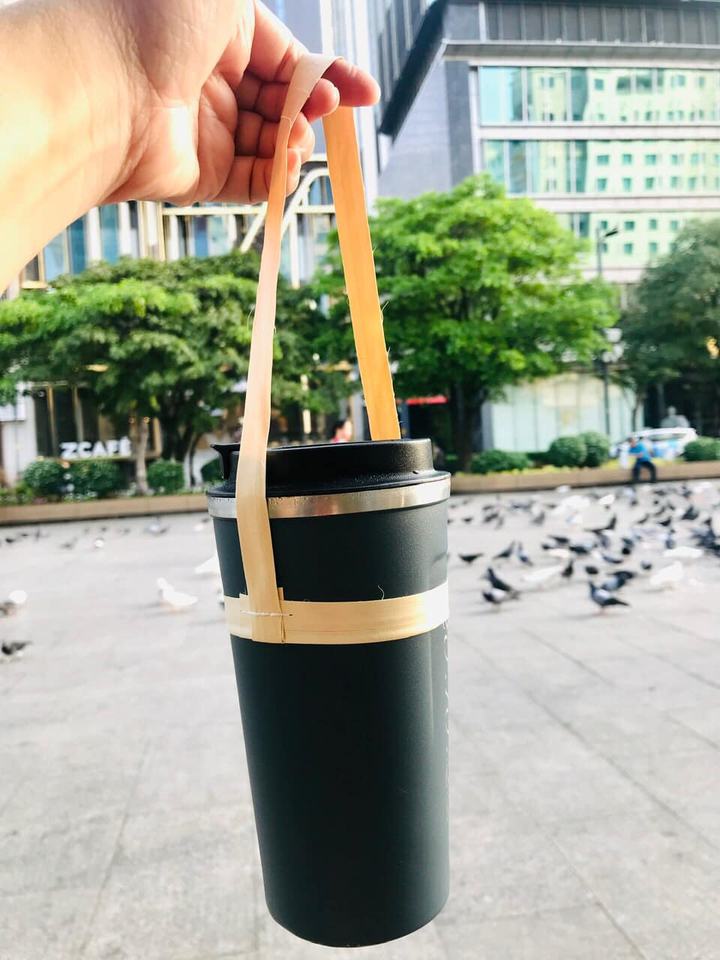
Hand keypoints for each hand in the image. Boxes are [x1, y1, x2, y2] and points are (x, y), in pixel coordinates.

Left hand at [106, 0, 379, 204]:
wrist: (104, 87)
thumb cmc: (156, 22)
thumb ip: (271, 27)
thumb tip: (304, 60)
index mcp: (220, 34)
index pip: (288, 59)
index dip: (329, 76)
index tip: (364, 95)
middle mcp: (214, 81)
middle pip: (285, 104)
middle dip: (313, 110)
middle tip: (324, 111)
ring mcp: (209, 131)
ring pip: (273, 144)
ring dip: (297, 144)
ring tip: (296, 141)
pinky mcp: (202, 176)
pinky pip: (253, 181)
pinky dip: (277, 177)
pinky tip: (286, 167)